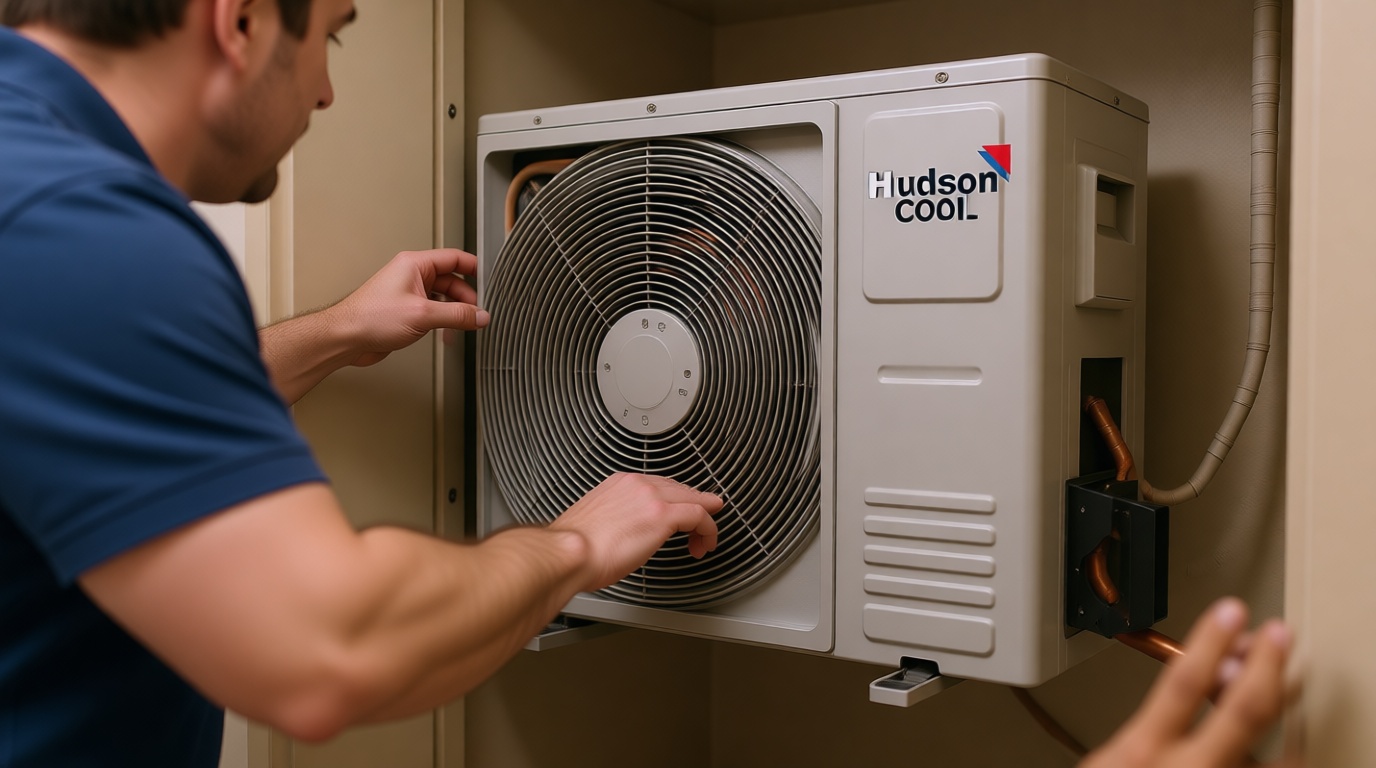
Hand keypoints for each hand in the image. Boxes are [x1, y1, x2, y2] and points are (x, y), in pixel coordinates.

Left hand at [329, 248, 487, 367]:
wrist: (346, 338)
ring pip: (443, 298)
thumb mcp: (423, 315)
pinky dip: (443, 322)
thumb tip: (480, 316)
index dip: (474, 268)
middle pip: (451, 280)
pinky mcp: (405, 311)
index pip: (454, 258)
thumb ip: (457, 315)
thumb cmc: (371, 318)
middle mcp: (412, 276)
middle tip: (478, 313)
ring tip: (464, 326)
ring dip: (454, 312)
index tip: (489, 280)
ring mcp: (408, 294)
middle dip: (466, 298)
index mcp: (415, 264)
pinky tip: (446, 334)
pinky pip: (432, 312)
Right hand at [549, 473, 722, 591]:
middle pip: (678, 489)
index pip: (657, 485)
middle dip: (692, 506)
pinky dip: (708, 528)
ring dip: (703, 520)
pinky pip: (699, 515)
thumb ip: (612, 522)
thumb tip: (617, 536)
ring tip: (706, 538)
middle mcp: (636, 485)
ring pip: (693, 499)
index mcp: (617, 484)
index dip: (674, 499)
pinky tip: (707, 540)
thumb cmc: (573, 548)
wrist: (568, 552)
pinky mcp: (663, 515)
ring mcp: (651, 498)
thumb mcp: (594, 524)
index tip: (680, 512)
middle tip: (699, 525)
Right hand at [1082, 598, 1296, 767]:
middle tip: (1279, 634)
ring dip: (1288, 709)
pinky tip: (1295, 738)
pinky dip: (1292, 755)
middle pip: (1244, 713)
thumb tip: (1201, 682)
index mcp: (1138, 757)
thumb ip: (1151, 726)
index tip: (1230, 611)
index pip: (1183, 685)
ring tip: (1290, 678)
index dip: (1211, 641)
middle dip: (1267, 666)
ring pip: (1280, 756)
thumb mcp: (1109, 762)